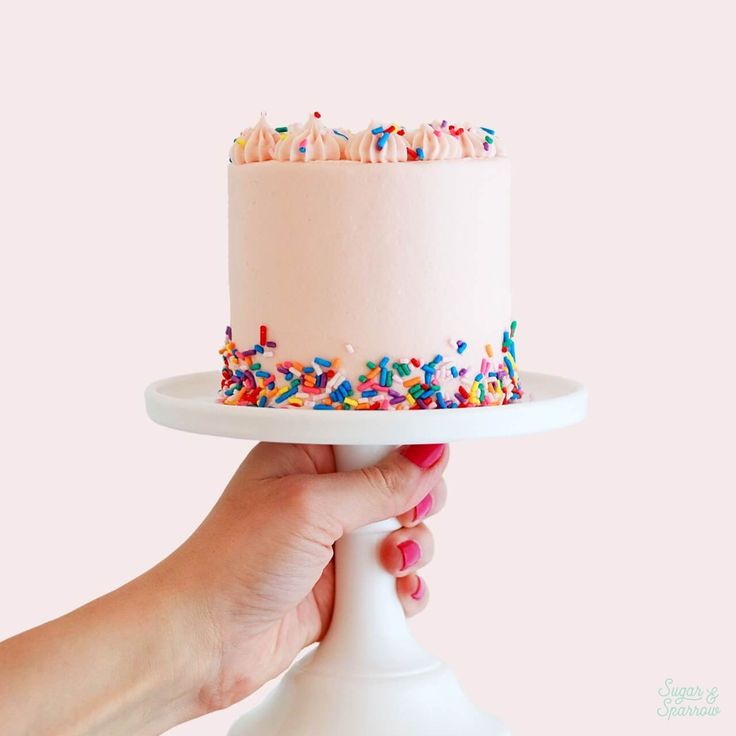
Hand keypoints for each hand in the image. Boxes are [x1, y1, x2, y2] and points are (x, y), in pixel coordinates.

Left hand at [160, 442, 447, 713]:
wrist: (202, 641)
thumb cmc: (236, 559)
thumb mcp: (312, 507)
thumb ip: (378, 484)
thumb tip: (433, 452)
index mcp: (308, 452)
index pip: (374, 431)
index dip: (407, 442)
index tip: (431, 459)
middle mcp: (326, 491)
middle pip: (400, 481)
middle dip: (417, 500)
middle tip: (411, 515)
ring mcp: (336, 539)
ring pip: (405, 530)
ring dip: (413, 546)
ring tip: (392, 563)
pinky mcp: (345, 584)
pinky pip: (396, 576)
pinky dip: (405, 586)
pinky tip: (395, 593)